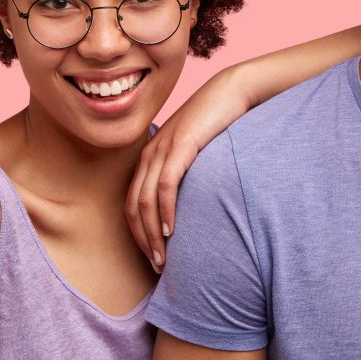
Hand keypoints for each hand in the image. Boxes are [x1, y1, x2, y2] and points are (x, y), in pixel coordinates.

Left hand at [125, 67, 249, 270]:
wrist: (229, 93)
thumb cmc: (216, 125)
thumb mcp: (194, 153)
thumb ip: (185, 175)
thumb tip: (189, 207)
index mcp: (149, 158)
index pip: (131, 205)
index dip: (139, 235)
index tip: (153, 257)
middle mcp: (149, 155)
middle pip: (134, 208)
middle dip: (143, 241)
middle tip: (158, 266)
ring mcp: (162, 150)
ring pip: (146, 201)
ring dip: (153, 234)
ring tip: (163, 257)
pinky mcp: (180, 146)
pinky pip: (166, 185)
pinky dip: (166, 211)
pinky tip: (173, 231)